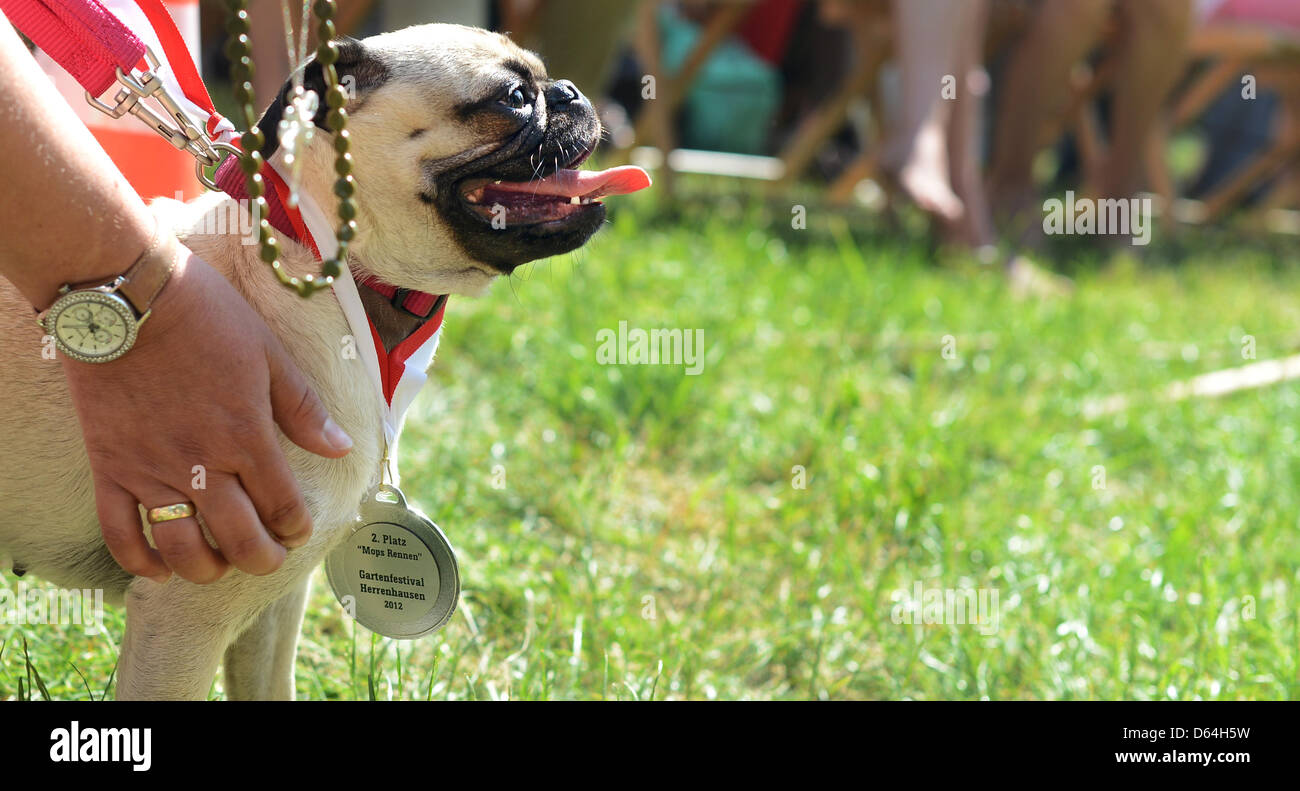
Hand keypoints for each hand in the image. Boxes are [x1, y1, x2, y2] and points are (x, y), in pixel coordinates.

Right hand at [61, 245, 352, 583]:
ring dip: (207, 569)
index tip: (298, 531)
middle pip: (238, 538)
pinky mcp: (110, 466)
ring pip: (182, 546)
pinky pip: (119, 531)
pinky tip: (158, 570)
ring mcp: (150, 468)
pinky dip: (138, 560)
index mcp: (246, 436)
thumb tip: (341, 447)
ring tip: (219, 567)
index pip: (281, 505)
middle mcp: (200, 462)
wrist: (124, 295)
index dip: (295, 528)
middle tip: (268, 558)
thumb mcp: (268, 355)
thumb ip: (302, 408)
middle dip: (262, 559)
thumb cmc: (205, 316)